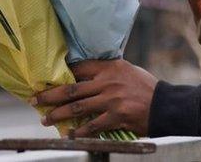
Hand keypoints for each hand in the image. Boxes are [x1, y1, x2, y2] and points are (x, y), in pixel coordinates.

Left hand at [35, 59, 156, 136]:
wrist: (165, 105)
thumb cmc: (145, 87)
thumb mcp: (127, 71)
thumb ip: (107, 72)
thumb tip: (84, 75)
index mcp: (110, 67)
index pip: (79, 68)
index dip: (61, 74)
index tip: (46, 79)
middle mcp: (108, 82)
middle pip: (71, 89)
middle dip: (50, 95)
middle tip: (35, 100)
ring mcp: (111, 100)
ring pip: (77, 108)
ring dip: (58, 115)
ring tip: (46, 119)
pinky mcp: (116, 116)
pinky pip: (92, 125)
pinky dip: (80, 131)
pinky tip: (70, 134)